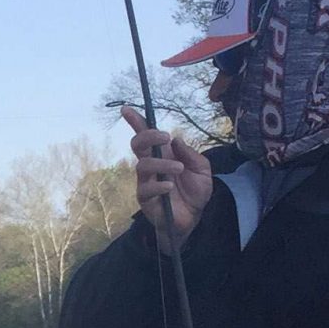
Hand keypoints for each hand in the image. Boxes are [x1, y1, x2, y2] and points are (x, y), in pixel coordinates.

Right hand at [120, 105, 212, 250]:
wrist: (196, 218)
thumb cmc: (196, 191)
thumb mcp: (202, 169)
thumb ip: (190, 154)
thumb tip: (176, 140)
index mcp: (163, 154)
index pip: (146, 135)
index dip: (136, 121)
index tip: (126, 109)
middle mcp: (151, 165)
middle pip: (137, 144)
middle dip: (148, 136)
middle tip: (165, 138)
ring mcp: (146, 182)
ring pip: (142, 165)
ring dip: (161, 164)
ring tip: (178, 169)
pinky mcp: (146, 200)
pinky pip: (145, 189)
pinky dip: (158, 186)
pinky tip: (170, 187)